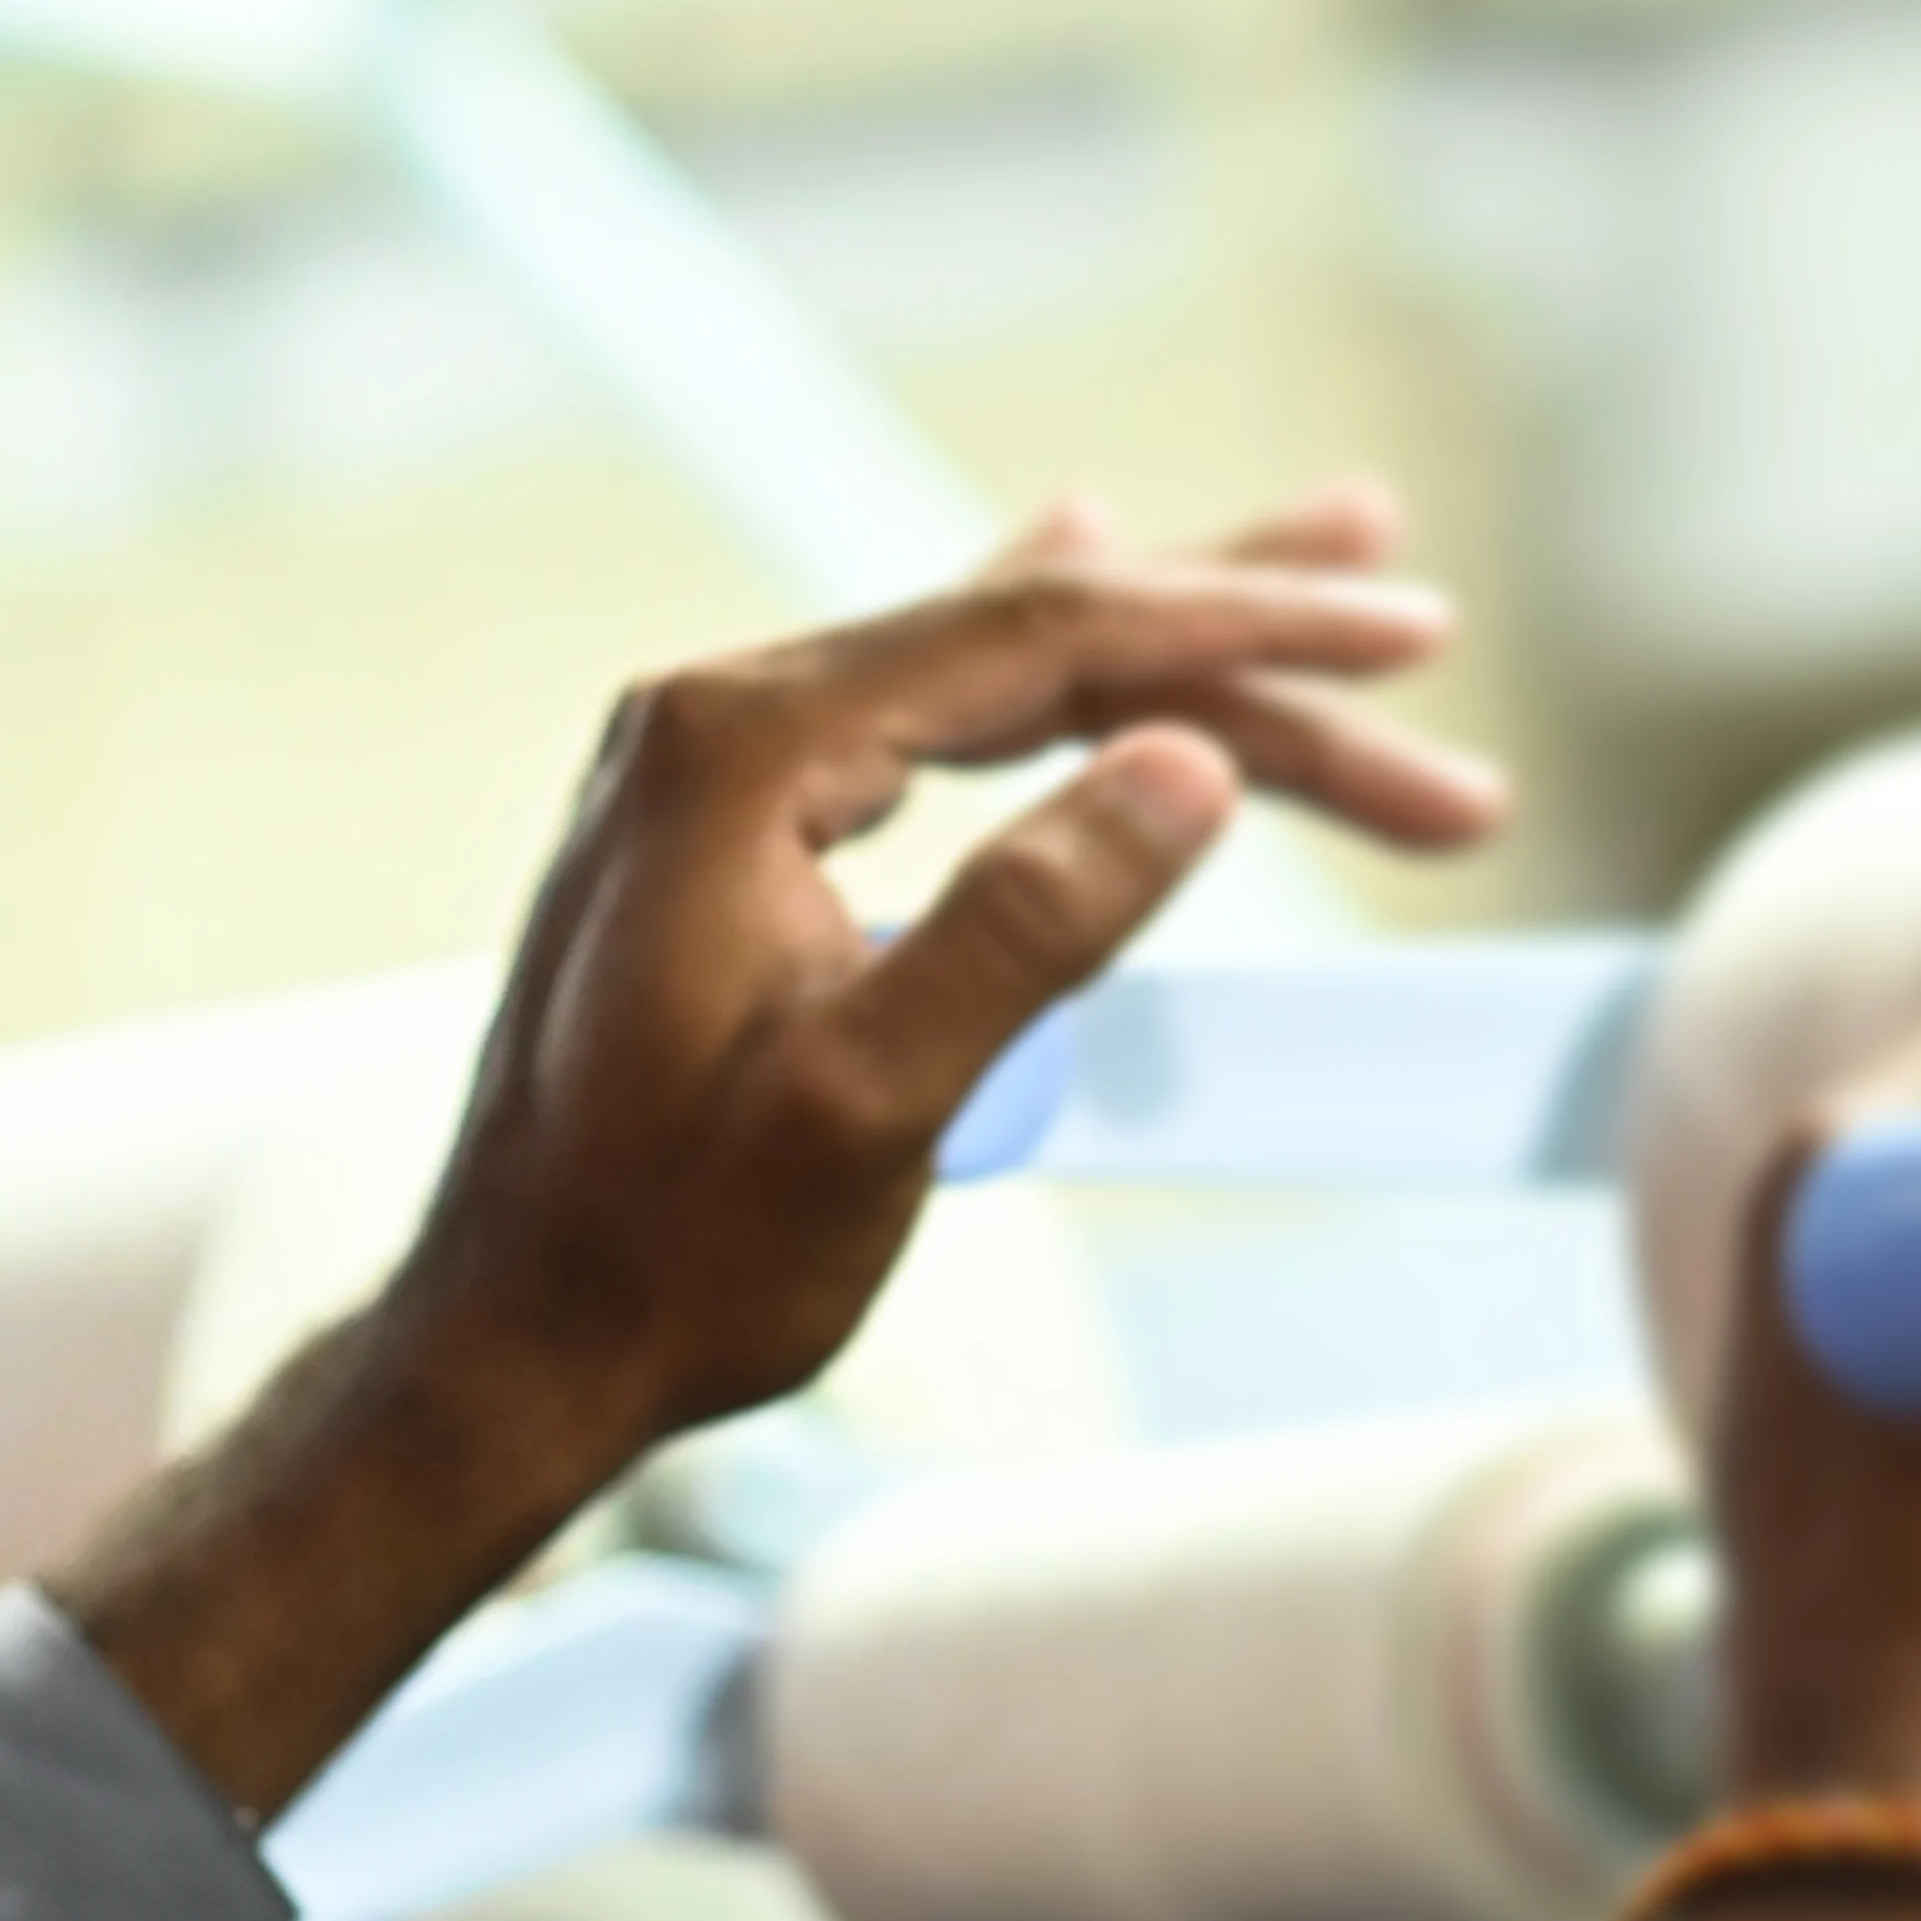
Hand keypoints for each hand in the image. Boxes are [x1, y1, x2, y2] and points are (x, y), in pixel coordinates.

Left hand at [49, 479, 1502, 1819]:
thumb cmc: (675, 1254)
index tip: (1401, 641)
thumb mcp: (874, 1103)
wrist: (509, 1350)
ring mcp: (718, 775)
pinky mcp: (736, 836)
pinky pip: (934, 719)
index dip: (1242, 632)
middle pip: (1035, 637)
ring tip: (1315, 579)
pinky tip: (1077, 570)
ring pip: (995, 675)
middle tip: (1411, 610)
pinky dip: (1051, 678)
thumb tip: (1190, 769)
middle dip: (1239, 637)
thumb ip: (1028, 923)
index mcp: (741, 753)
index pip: (1046, 641)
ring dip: (1166, 651)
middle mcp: (719, 725)